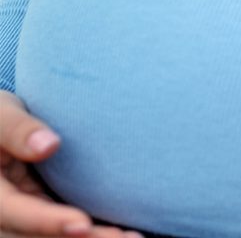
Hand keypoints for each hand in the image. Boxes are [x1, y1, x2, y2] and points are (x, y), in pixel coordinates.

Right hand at [0, 91, 137, 237]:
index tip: (82, 224)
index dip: (48, 221)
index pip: (16, 212)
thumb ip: (17, 129)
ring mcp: (23, 219)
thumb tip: (48, 145)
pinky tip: (126, 234)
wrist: (3, 131)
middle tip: (123, 237)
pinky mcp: (43, 215)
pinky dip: (93, 234)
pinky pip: (64, 231)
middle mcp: (4, 214)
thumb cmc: (0, 118)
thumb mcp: (1, 116)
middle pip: (37, 236)